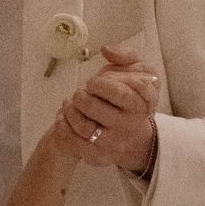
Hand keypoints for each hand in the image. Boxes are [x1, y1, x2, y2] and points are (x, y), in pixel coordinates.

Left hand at [63, 46, 160, 174]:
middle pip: (99, 110)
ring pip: (85, 128)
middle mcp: (129, 125)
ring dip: (71, 111)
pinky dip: (63, 127)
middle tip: (80, 93)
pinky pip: (75, 144)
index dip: (103, 85)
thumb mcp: (140, 73)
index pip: (123, 94)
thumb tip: (106, 49)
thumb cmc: (132, 98)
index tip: (93, 81)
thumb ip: (127, 56)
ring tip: (70, 103)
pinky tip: (63, 116)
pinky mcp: (99, 156)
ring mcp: (114, 143)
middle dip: (83, 97)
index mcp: (141, 104)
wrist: (134, 137)